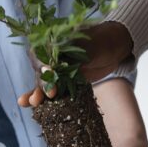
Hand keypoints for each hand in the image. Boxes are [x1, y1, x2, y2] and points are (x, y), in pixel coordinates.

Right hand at [17, 21, 133, 106]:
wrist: (115, 49)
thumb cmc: (101, 41)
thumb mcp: (86, 47)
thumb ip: (69, 57)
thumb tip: (50, 70)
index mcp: (51, 42)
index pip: (41, 55)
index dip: (43, 65)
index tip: (49, 72)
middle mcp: (50, 56)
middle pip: (40, 72)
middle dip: (41, 84)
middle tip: (50, 94)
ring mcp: (56, 70)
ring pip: (43, 83)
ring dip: (37, 93)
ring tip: (33, 102)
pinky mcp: (63, 82)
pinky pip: (52, 90)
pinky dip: (43, 98)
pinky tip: (32, 105)